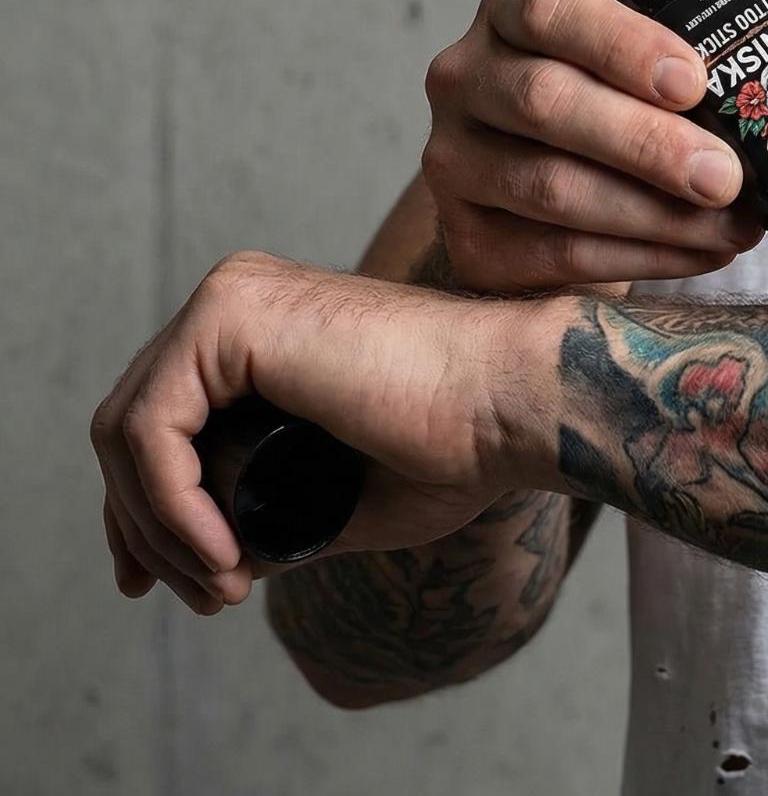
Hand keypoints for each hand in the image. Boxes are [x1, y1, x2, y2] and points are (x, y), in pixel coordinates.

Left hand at [91, 251, 534, 614]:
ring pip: (125, 432)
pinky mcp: (230, 313)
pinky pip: (148, 429)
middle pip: (129, 426)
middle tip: (204, 596)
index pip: (157, 420)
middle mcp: (239, 298)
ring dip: (158, 530)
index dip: (141, 510)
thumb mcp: (344, 495)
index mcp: (265, 327)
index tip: (157, 584)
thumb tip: (219, 558)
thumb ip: (277, 513)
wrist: (514, 401)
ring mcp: (231, 298)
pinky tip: (224, 552)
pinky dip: (168, 506)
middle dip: (141, 527)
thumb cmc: (461, 443)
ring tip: (226, 585)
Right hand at [421, 0, 767, 291]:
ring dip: (652, 214)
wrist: (550, 191)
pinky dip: (634, 259)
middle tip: (728, 176)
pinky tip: (697, 254)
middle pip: (547, 102)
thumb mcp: (674, 53)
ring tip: (732, 225)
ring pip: (549, 187)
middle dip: (648, 144)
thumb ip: (752, 27)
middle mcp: (469, 75)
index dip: (623, 42)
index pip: (552, 8)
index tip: (696, 80)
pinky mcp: (468, 237)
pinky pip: (549, 254)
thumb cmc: (623, 104)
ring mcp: (456, 159)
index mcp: (518, 10)